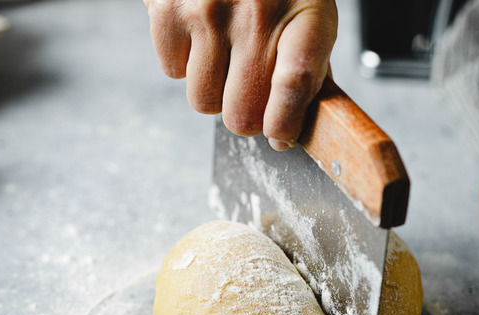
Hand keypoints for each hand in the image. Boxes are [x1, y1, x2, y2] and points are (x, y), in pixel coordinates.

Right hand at [144, 0, 337, 149]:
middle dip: (244, 113)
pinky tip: (200, 31)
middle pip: (240, 114)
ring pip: (202, 101)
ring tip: (224, 49)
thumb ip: (307, 68)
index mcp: (304, 13)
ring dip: (213, 87)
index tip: (280, 136)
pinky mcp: (169, 7)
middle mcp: (255, 12)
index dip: (285, 120)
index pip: (295, 80)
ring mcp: (207, 10)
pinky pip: (172, 71)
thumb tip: (289, 129)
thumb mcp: (310, 12)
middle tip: (248, 89)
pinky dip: (185, 61)